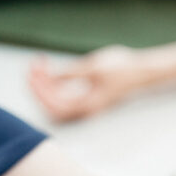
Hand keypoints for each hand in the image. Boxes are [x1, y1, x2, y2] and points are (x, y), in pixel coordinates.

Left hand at [28, 47, 145, 120]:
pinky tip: (49, 71)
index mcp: (88, 105)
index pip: (55, 106)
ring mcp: (86, 106)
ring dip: (44, 87)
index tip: (33, 72)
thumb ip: (71, 73)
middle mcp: (86, 110)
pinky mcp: (87, 99)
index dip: (40, 91)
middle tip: (34, 65)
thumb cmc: (122, 68)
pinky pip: (63, 98)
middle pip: (52, 107)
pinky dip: (53, 86)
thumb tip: (50, 78)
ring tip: (40, 65)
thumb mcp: (94, 67)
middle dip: (39, 87)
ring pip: (56, 104)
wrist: (141, 72)